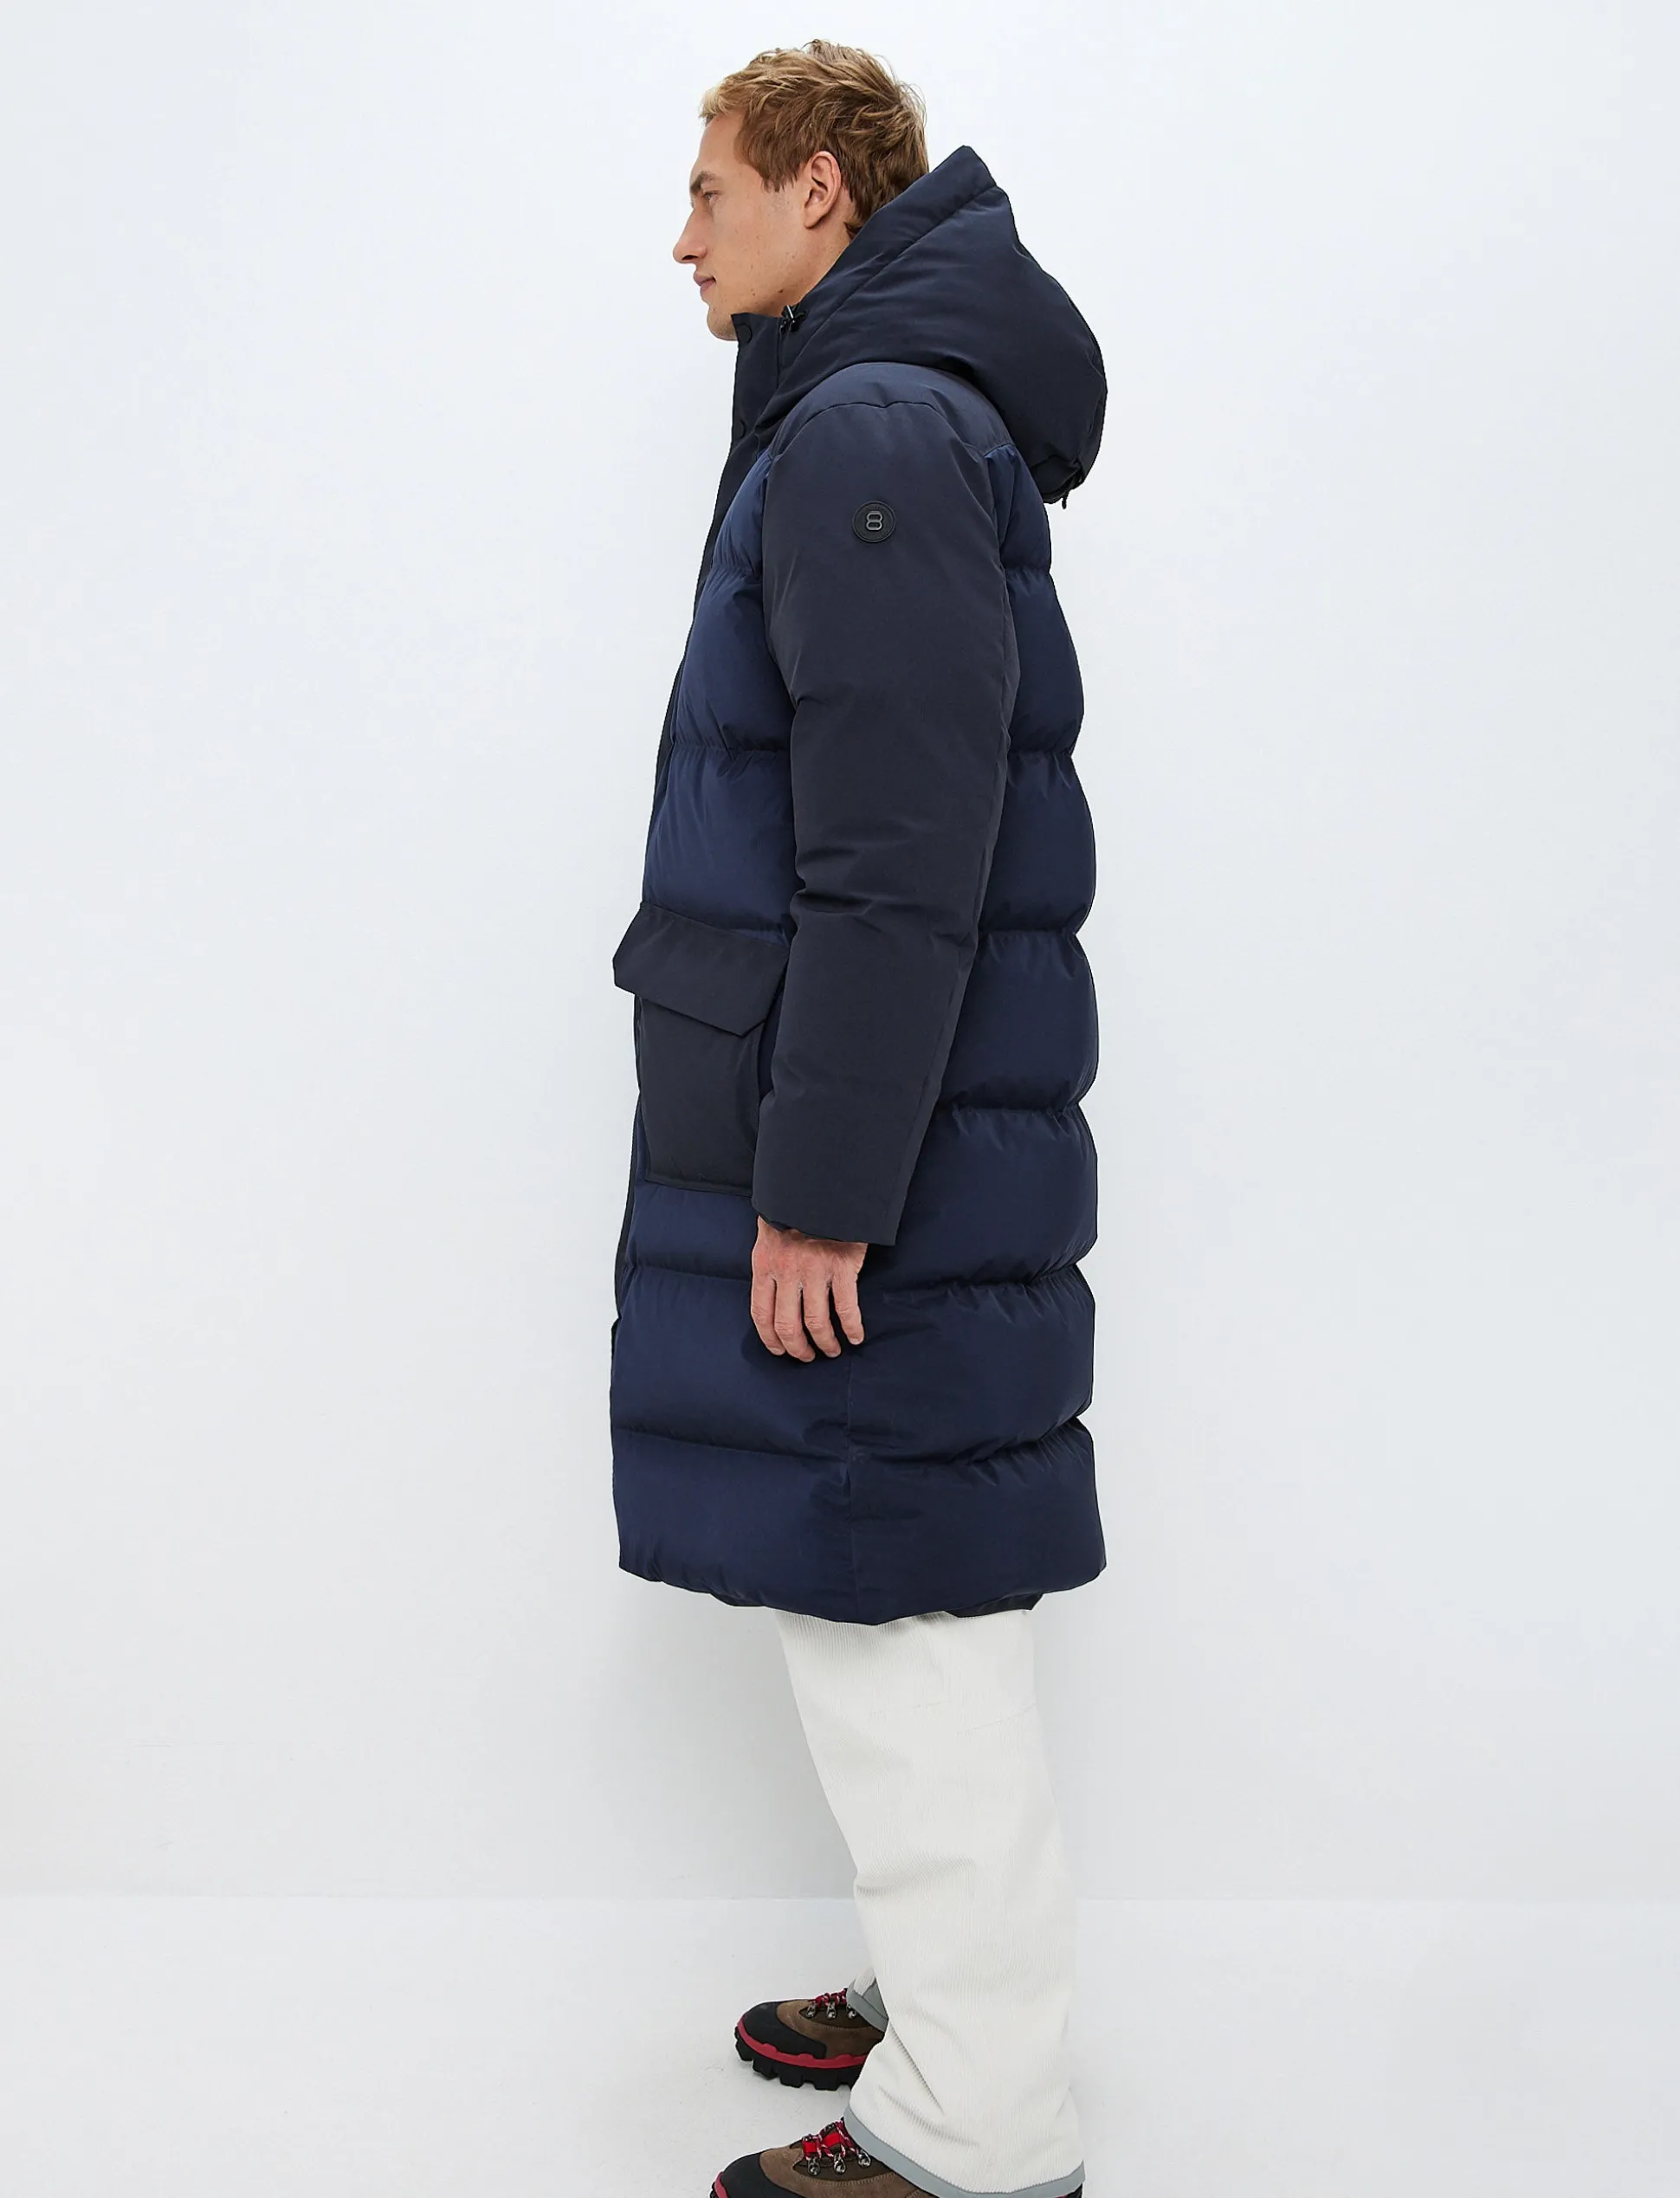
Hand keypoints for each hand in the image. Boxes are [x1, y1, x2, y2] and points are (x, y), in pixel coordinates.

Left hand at [750, 1218, 866, 1360]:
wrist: (820, 1185)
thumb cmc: (794, 1208)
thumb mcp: (770, 1231)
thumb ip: (769, 1261)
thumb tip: (771, 1289)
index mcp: (764, 1264)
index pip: (760, 1313)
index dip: (770, 1338)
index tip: (780, 1350)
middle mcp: (787, 1272)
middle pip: (787, 1325)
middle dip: (797, 1348)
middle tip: (807, 1356)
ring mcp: (815, 1271)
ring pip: (816, 1322)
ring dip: (825, 1343)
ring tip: (832, 1350)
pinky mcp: (842, 1266)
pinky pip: (847, 1308)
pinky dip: (852, 1328)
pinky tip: (855, 1337)